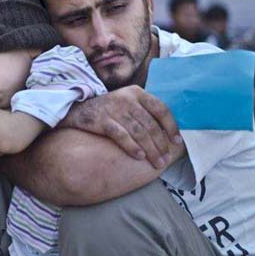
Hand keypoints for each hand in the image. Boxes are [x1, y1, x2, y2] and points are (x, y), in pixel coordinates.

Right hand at [65, 85, 181, 168]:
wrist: (77, 110)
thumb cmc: (108, 110)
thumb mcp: (126, 102)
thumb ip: (144, 111)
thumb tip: (168, 131)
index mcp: (137, 92)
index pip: (160, 109)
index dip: (171, 126)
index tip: (177, 142)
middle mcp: (127, 98)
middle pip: (150, 124)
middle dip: (161, 144)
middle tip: (165, 159)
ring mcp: (114, 109)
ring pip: (139, 132)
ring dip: (150, 150)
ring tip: (156, 163)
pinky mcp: (102, 120)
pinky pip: (121, 136)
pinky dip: (132, 147)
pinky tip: (139, 157)